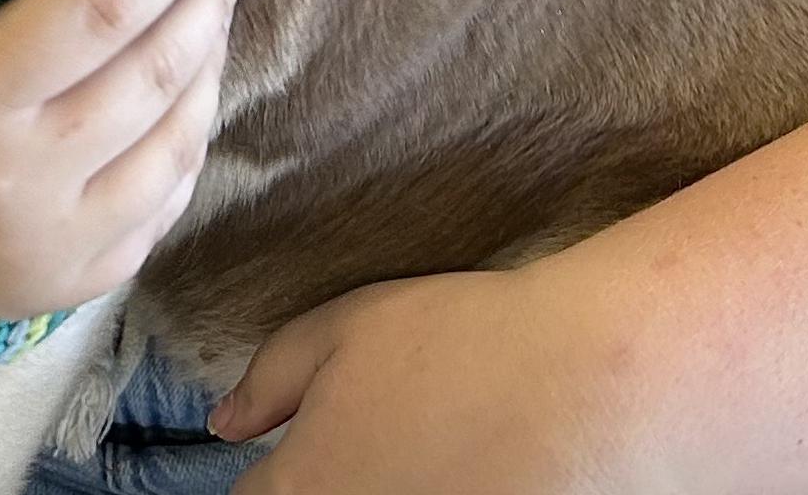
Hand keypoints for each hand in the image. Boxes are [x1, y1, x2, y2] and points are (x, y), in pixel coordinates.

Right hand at [0, 0, 258, 319]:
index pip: (94, 16)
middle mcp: (15, 183)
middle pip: (150, 75)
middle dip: (204, 2)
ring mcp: (53, 244)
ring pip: (176, 138)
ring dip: (211, 60)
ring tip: (217, 3)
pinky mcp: (80, 281)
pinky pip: (168, 197)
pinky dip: (192, 129)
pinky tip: (193, 80)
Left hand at [215, 270, 629, 494]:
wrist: (583, 383)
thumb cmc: (458, 341)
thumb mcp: (341, 330)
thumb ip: (268, 380)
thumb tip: (224, 424)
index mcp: (304, 488)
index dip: (276, 472)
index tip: (303, 451)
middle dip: (329, 481)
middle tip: (376, 445)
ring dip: (383, 488)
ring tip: (430, 454)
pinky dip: (440, 494)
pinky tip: (468, 471)